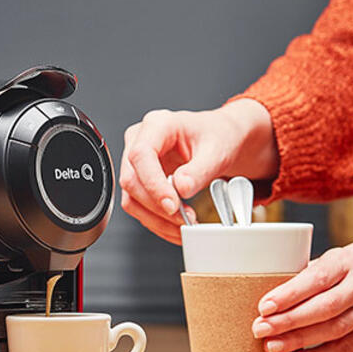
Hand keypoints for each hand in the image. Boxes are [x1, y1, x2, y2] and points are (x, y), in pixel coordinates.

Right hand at [119, 98, 278, 242]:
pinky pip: (139, 206)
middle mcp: (140, 140)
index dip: (153, 183)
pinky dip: (156, 221)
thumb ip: (199, 170)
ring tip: (183, 226)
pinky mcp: (140, 180)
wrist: (220, 139)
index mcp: (158, 124)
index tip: (172, 204)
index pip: (141, 155)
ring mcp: (136, 161)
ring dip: (155, 219)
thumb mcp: (217, 151)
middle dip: (157, 206)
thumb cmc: (217, 136)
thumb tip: (180, 189)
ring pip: (131, 197)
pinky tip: (175, 226)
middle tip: (184, 219)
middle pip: (132, 180)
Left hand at [251, 215, 352, 351]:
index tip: (264, 306)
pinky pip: (346, 349)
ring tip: (271, 347)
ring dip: (299, 341)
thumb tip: (281, 285)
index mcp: (351, 262)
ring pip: (332, 331)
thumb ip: (318, 270)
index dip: (289, 294)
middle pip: (322, 309)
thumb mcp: (348, 254)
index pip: (316, 279)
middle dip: (287, 321)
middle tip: (259, 329)